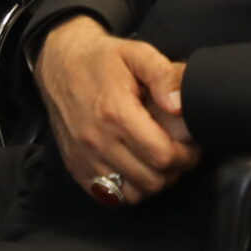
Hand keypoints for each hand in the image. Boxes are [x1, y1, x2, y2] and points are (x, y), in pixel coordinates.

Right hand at [36, 15, 200, 202]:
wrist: (59, 64)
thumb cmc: (100, 60)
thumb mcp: (136, 53)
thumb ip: (163, 75)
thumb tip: (179, 105)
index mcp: (116, 113)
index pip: (162, 155)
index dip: (185, 156)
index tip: (191, 147)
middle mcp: (98, 141)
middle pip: (151, 180)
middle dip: (174, 171)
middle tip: (180, 155)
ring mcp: (85, 158)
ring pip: (132, 194)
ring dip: (152, 183)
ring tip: (158, 164)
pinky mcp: (75, 167)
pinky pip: (108, 196)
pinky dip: (127, 190)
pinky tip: (135, 170)